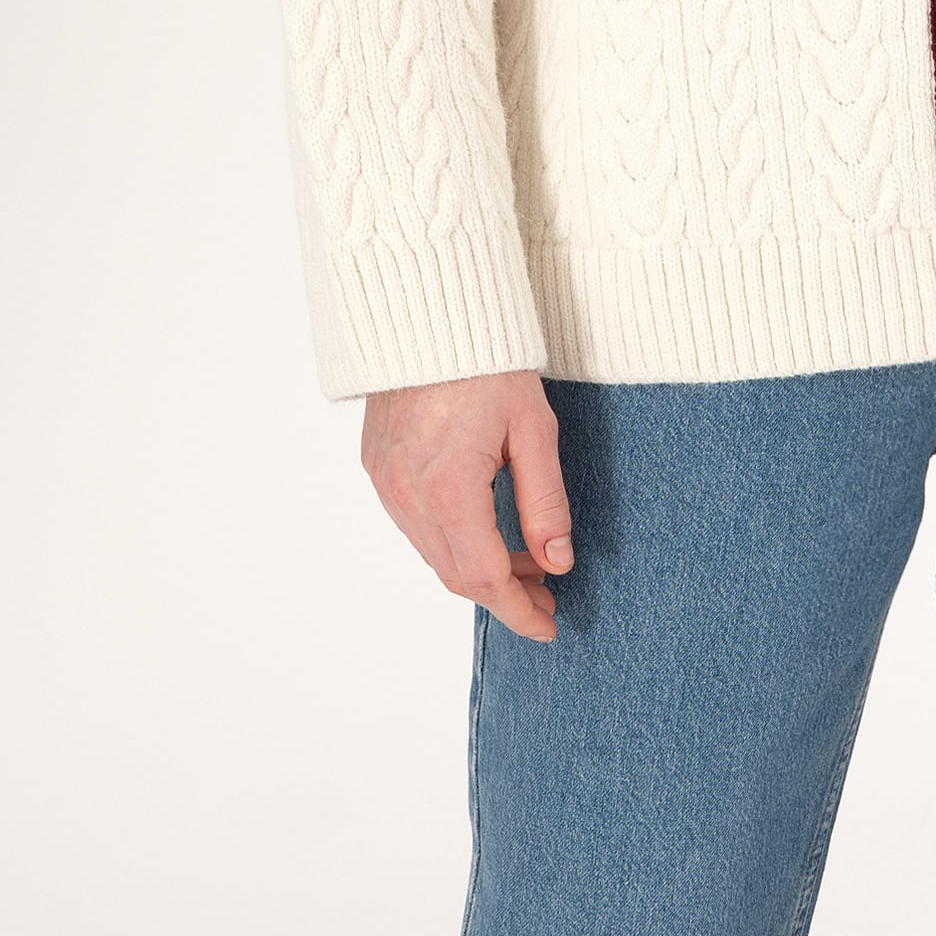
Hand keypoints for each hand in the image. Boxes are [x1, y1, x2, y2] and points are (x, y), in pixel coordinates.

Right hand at [361, 369, 573, 641]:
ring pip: (434, 553)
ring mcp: (386, 483)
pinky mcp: (376, 467)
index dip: (519, 611)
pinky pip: (414, 524)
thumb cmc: (488, 361)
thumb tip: (558, 561)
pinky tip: (485, 527)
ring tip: (526, 559)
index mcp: (450, 491)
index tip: (548, 626)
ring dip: (478, 566)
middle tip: (545, 594)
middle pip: (457, 574)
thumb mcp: (534, 430)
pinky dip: (451, 538)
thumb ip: (546, 502)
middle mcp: (408, 496)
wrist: (426, 310)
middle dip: (503, 593)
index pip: (486, 578)